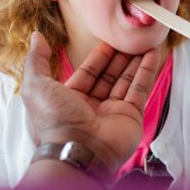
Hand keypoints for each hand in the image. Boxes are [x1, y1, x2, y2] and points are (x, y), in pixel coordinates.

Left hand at [21, 32, 157, 172]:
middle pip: (108, 76)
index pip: (88, 73)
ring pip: (126, 81)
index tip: (110, 40)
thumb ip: (37, 60)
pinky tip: (152, 54)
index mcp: (70, 100)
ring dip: (135, 61)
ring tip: (144, 42)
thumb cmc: (55, 121)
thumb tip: (36, 38)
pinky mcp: (131, 117)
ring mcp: (113, 112)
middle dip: (119, 57)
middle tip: (129, 39)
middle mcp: (92, 108)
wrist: (78, 150)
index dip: (98, 57)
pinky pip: (140, 89)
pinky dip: (147, 71)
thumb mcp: (37, 85)